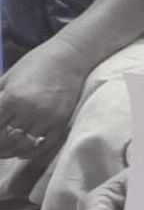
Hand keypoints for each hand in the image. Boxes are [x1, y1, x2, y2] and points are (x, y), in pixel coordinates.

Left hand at [0, 40, 89, 160]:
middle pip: (4, 138)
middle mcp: (29, 110)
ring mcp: (47, 117)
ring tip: (4, 151)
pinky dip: (30, 152)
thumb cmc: (35, 64)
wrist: (70, 57)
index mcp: (11, 97)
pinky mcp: (61, 122)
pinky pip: (43, 145)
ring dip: (10, 150)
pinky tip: (21, 152)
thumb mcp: (7, 78)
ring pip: (22, 145)